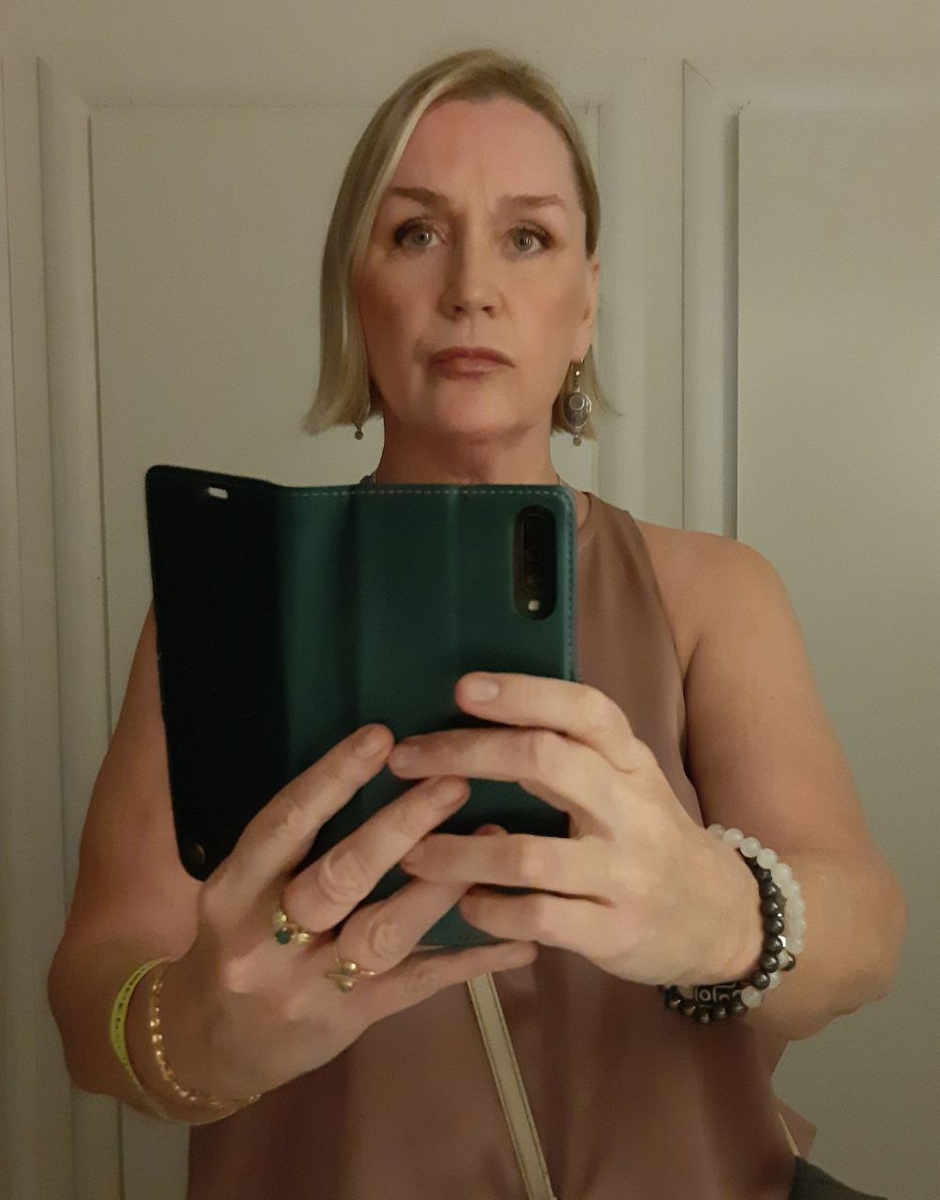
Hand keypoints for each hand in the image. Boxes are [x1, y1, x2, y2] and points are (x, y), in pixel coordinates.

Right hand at [155, 724, 535, 1101]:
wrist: (210, 1045)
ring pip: (383, 932)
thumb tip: (377, 766)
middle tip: (454, 782)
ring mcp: (311, 986)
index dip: (332, 779)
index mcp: (235, 891)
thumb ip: (292, 843)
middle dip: (400, 827)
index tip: (382, 736)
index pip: (283, 826)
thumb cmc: (236, 940)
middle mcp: (266, 940)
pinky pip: (418, 984)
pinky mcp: (351, 1021)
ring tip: (491, 839)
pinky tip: (519, 937)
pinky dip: (471, 959)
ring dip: (441, 884)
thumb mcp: (241, 888)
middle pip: (338, 879)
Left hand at [390, 674, 760, 987]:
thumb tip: (475, 717)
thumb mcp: (628, 782)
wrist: (723, 919)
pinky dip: (489, 910)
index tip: (464, 688)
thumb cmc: (651, 837)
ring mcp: (624, 874)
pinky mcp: (614, 932)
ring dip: (459, 851)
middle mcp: (631, 808)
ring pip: (528, 854)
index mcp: (631, 761)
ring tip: (411, 850)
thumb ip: (570, 753)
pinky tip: (464, 902)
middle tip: (406, 759)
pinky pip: (537, 918)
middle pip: (545, 762)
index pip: (583, 710)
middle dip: (466, 754)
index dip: (524, 694)